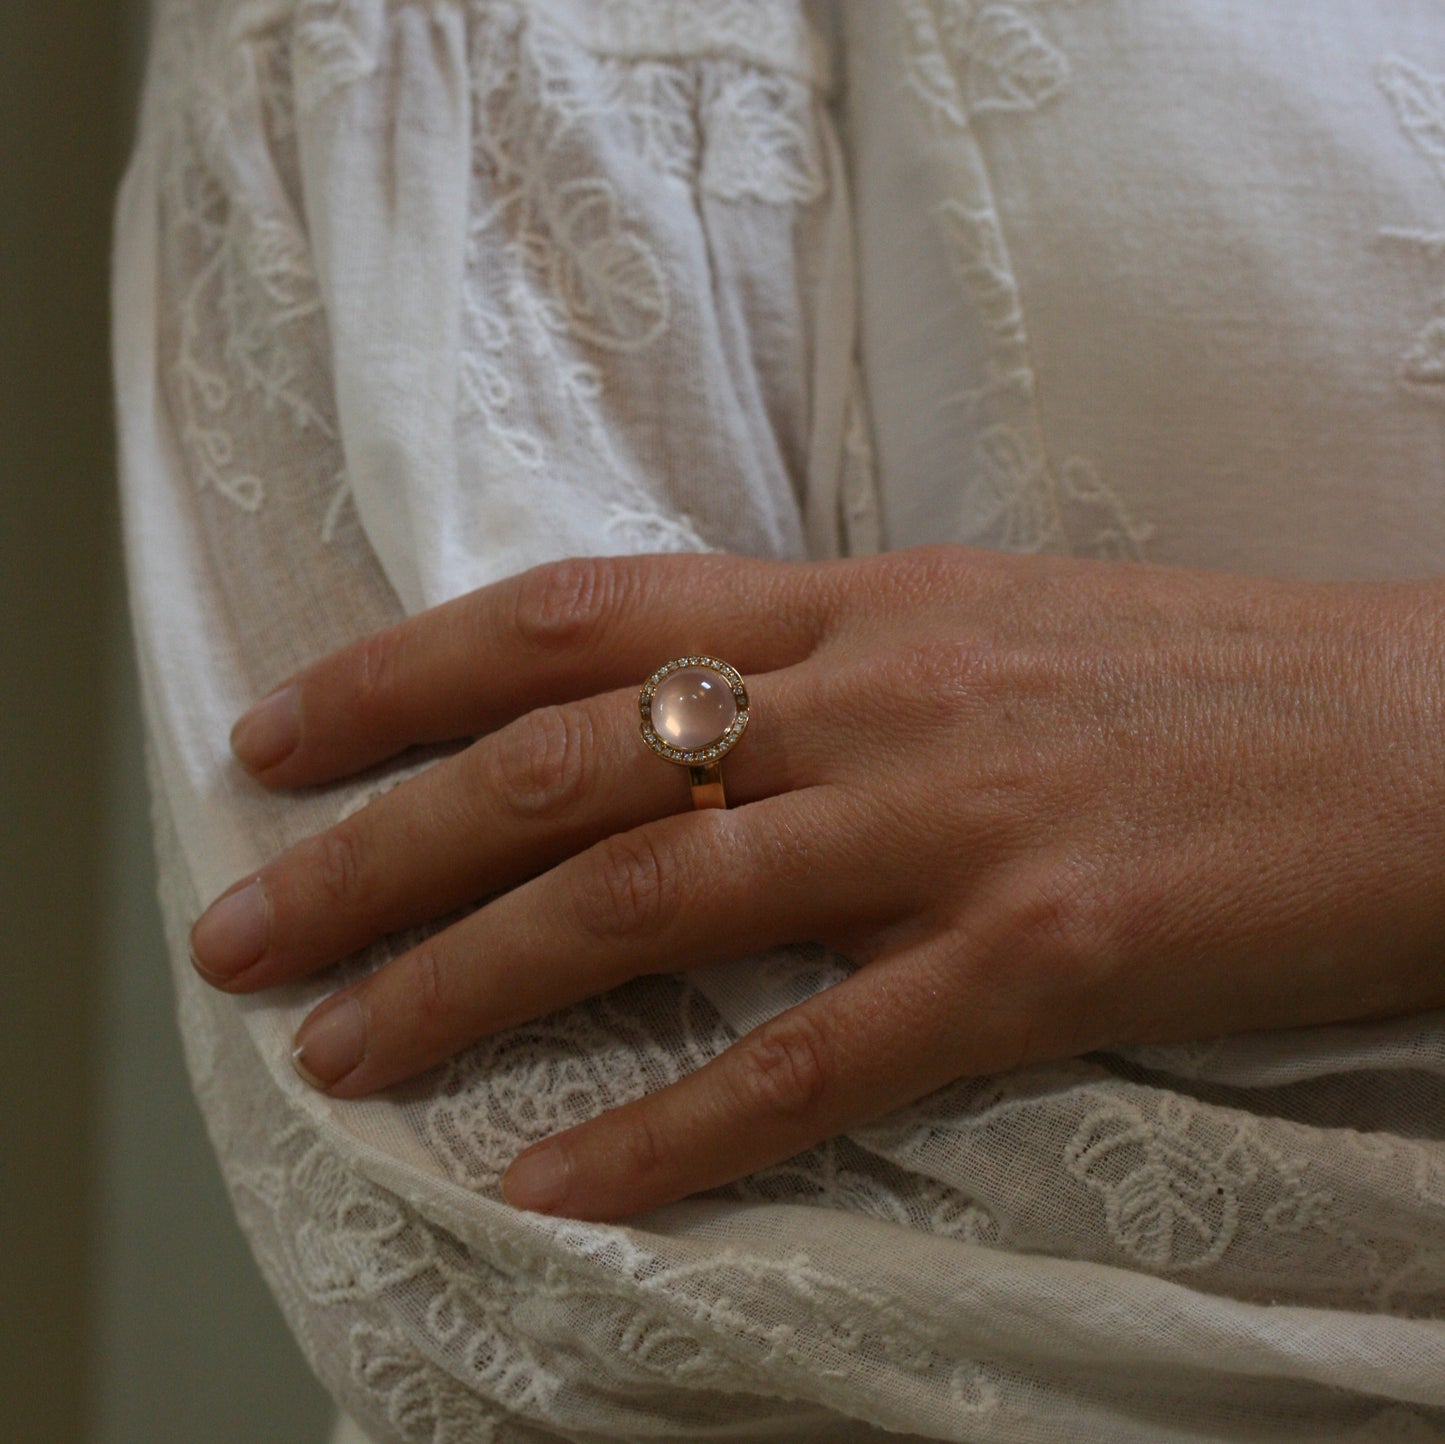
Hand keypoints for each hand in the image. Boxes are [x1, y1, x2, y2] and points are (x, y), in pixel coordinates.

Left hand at [188, 546, 1444, 1220]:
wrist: (1427, 730)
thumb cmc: (1200, 676)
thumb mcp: (981, 622)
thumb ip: (822, 666)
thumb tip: (671, 731)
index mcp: (860, 603)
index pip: (575, 617)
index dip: (404, 671)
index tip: (283, 734)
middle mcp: (880, 697)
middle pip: (566, 768)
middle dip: (382, 850)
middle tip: (247, 930)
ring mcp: (954, 829)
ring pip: (650, 905)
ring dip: (472, 985)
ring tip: (343, 1052)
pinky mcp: (1042, 963)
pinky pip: (813, 1062)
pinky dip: (670, 1135)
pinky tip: (554, 1191)